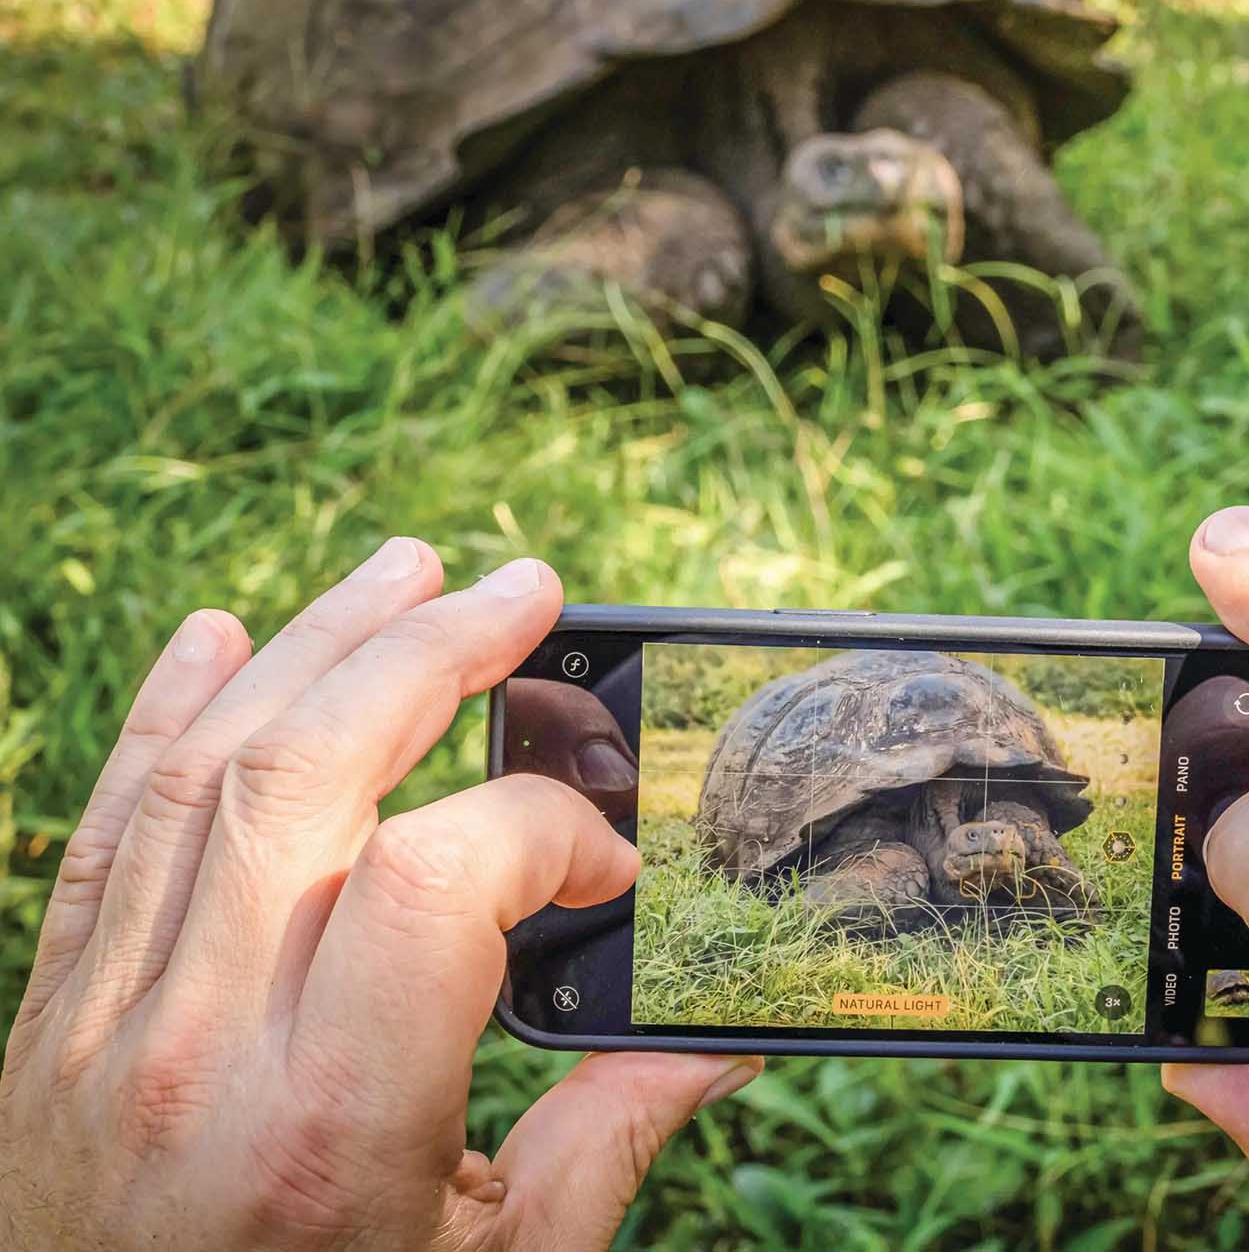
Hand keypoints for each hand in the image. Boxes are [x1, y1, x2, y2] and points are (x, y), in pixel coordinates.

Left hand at [0, 541, 759, 1249]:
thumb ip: (611, 1138)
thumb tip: (722, 1037)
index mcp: (336, 1121)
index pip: (445, 876)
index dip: (552, 833)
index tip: (607, 869)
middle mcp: (207, 1046)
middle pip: (314, 771)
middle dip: (431, 652)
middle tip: (522, 587)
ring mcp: (110, 1019)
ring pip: (207, 771)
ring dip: (315, 644)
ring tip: (408, 570)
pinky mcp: (54, 1016)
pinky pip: (106, 832)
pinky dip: (160, 718)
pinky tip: (217, 635)